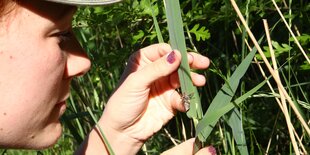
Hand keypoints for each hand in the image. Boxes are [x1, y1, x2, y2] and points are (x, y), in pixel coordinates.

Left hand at [79, 43, 210, 153]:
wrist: (123, 131)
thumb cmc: (123, 102)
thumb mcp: (137, 82)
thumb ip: (157, 69)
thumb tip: (177, 54)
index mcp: (143, 61)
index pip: (163, 50)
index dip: (174, 52)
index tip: (183, 57)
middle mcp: (155, 71)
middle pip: (176, 62)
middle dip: (190, 62)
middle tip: (203, 63)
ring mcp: (164, 86)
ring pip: (182, 78)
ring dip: (192, 79)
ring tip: (200, 81)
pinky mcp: (170, 102)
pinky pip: (182, 97)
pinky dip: (186, 99)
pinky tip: (186, 103)